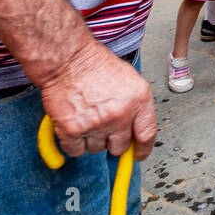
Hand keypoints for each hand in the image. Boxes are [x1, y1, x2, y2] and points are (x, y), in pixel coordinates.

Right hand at [40, 42, 155, 159]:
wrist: (68, 59)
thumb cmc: (96, 65)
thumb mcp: (130, 80)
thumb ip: (136, 105)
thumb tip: (136, 129)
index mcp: (139, 100)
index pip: (147, 135)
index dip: (143, 149)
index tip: (138, 154)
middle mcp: (120, 115)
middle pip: (120, 147)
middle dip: (113, 141)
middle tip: (104, 128)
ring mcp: (96, 124)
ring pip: (97, 149)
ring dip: (92, 139)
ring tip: (87, 118)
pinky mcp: (72, 130)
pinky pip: (76, 151)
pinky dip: (73, 143)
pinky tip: (74, 126)